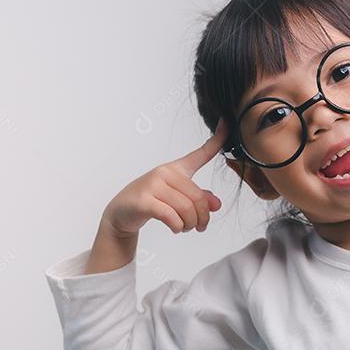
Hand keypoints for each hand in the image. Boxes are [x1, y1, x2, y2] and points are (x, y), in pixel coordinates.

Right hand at [101, 119, 229, 237]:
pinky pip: (171, 216)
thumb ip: (199, 200)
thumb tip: (216, 205)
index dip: (217, 139)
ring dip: (190, 224)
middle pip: (198, 198)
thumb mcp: (178, 199)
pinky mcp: (144, 200)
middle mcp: (165, 172)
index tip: (228, 121)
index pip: (201, 153)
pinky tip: (175, 228)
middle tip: (199, 227)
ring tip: (185, 228)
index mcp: (177, 169)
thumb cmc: (152, 202)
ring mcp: (153, 184)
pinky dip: (177, 227)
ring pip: (186, 209)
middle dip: (202, 217)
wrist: (121, 213)